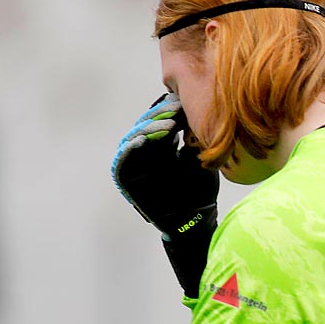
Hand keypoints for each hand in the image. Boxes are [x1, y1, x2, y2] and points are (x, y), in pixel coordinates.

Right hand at [112, 92, 218, 298]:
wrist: (193, 222)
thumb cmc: (200, 192)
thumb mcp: (199, 159)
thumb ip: (193, 137)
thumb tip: (193, 109)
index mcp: (162, 145)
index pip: (161, 120)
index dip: (170, 110)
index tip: (184, 101)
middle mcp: (146, 151)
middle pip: (147, 124)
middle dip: (161, 115)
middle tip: (176, 108)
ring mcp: (135, 163)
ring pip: (135, 138)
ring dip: (149, 128)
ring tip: (167, 124)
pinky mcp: (125, 177)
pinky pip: (124, 159)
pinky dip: (132, 148)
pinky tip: (145, 140)